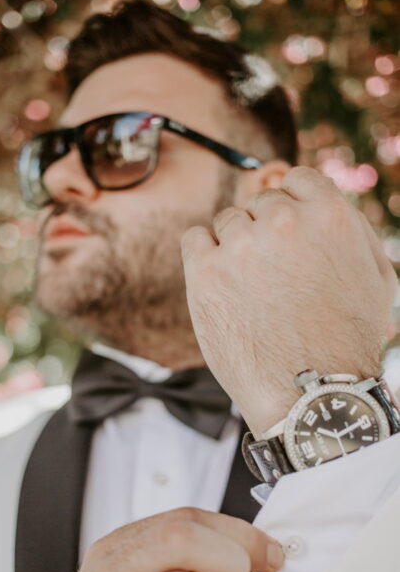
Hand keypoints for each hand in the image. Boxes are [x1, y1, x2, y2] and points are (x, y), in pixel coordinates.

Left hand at [181, 167, 396, 436]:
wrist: (307, 392)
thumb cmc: (346, 340)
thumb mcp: (378, 277)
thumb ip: (350, 228)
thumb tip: (319, 198)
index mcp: (329, 214)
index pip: (296, 178)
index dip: (291, 203)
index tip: (287, 230)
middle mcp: (283, 221)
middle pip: (260, 202)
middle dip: (265, 231)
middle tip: (273, 276)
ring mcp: (241, 246)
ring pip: (227, 221)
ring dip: (236, 246)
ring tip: (252, 291)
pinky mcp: (205, 272)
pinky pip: (194, 238)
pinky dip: (204, 255)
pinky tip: (221, 284)